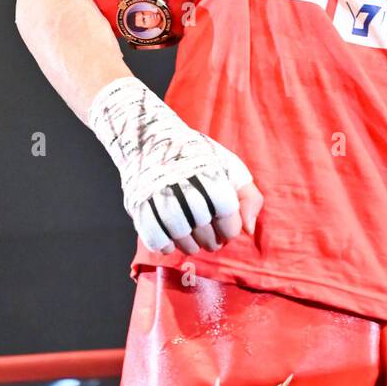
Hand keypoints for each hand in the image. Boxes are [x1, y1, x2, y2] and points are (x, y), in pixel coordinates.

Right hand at [131, 136, 263, 255]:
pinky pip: (154, 239)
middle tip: (213, 239)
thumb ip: (248, 196)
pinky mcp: (138, 204)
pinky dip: (167, 246)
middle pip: (202, 225)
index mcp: (206, 168)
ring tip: (195, 239)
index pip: (225, 208)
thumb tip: (249, 229)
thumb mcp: (229, 167)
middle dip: (212, 240)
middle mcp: (180, 179)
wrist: (151, 139)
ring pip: (178, 235)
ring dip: (191, 246)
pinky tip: (173, 239)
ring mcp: (156, 192)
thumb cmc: (198, 159)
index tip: (228, 227)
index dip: (230, 226)